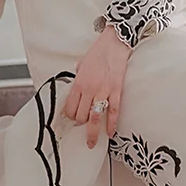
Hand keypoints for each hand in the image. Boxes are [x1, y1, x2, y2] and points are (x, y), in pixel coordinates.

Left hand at [62, 25, 131, 147]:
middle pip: (80, 115)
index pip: (69, 107)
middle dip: (80, 124)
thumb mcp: (81, 65)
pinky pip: (113, 112)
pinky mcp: (116, 91)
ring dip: (92, 133)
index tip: (71, 120)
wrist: (114, 43)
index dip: (69, 116)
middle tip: (82, 128)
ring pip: (95, 118)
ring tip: (92, 142)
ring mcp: (103, 91)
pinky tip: (109, 132)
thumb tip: (78, 90)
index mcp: (78, 83)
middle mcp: (89, 89)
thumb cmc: (98, 52)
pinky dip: (111, 124)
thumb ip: (79, 79)